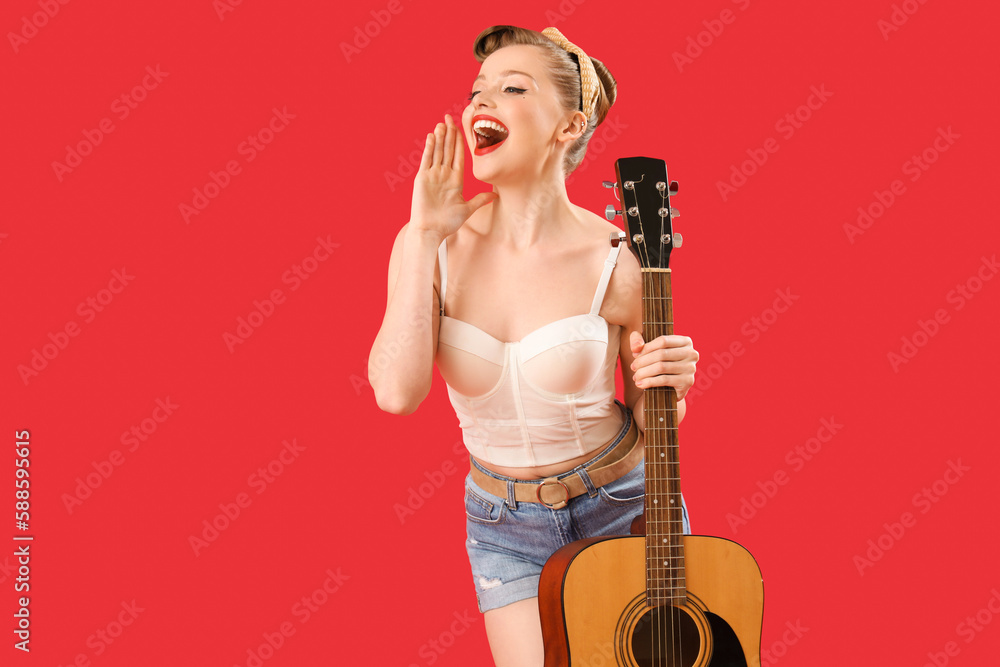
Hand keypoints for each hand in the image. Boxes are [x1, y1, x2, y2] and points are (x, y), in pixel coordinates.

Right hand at [409, 114, 496, 238]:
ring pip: (437, 152)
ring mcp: (432, 175)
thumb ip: (480, 200)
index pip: (458, 156)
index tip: (461, 128)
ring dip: (440, 138)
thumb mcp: (467, 209)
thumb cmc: (447, 223)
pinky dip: (430, 148)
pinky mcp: (422, 178)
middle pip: (448, 150)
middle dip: (449, 134)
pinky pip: (427, 160)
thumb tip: (495, 196)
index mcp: (455, 180)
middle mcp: (443, 175)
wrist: (431, 231)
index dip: (460, 142)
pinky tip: (433, 136)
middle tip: (450, 118)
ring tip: (442, 123)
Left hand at [629, 332, 698, 399]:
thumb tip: (636, 347)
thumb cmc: (658, 363)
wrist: (669, 387)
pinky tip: (640, 384)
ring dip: (644, 372)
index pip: (663, 340)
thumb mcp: (648, 347)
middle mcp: (692, 353)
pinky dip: (649, 382)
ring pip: (661, 367)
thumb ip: (637, 339)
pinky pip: (664, 380)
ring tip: (635, 376)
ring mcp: (691, 368)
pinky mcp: (687, 382)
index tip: (634, 355)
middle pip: (661, 354)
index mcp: (685, 341)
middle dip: (643, 361)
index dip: (646, 348)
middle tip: (633, 367)